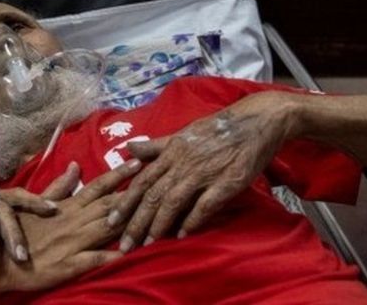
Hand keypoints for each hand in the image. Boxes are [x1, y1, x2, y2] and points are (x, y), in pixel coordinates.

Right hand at [0, 159, 142, 291]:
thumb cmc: (16, 228)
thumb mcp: (34, 201)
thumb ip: (59, 187)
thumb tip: (75, 165)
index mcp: (68, 207)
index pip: (98, 186)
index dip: (119, 174)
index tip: (139, 161)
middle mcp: (75, 221)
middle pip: (110, 205)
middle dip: (135, 193)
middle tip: (158, 180)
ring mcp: (73, 243)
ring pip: (107, 230)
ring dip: (130, 223)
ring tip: (153, 215)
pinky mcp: (69, 265)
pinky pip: (93, 260)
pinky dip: (110, 256)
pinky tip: (128, 254)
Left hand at [111, 91, 297, 249]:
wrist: (255, 121)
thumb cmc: (217, 129)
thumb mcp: (183, 134)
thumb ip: (156, 146)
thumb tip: (129, 149)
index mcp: (170, 152)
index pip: (141, 181)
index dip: (125, 203)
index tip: (111, 222)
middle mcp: (182, 163)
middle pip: (153, 195)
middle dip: (136, 222)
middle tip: (124, 245)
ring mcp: (204, 173)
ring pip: (173, 201)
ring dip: (159, 224)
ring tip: (148, 244)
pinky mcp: (226, 182)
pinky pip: (205, 204)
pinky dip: (193, 220)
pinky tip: (183, 234)